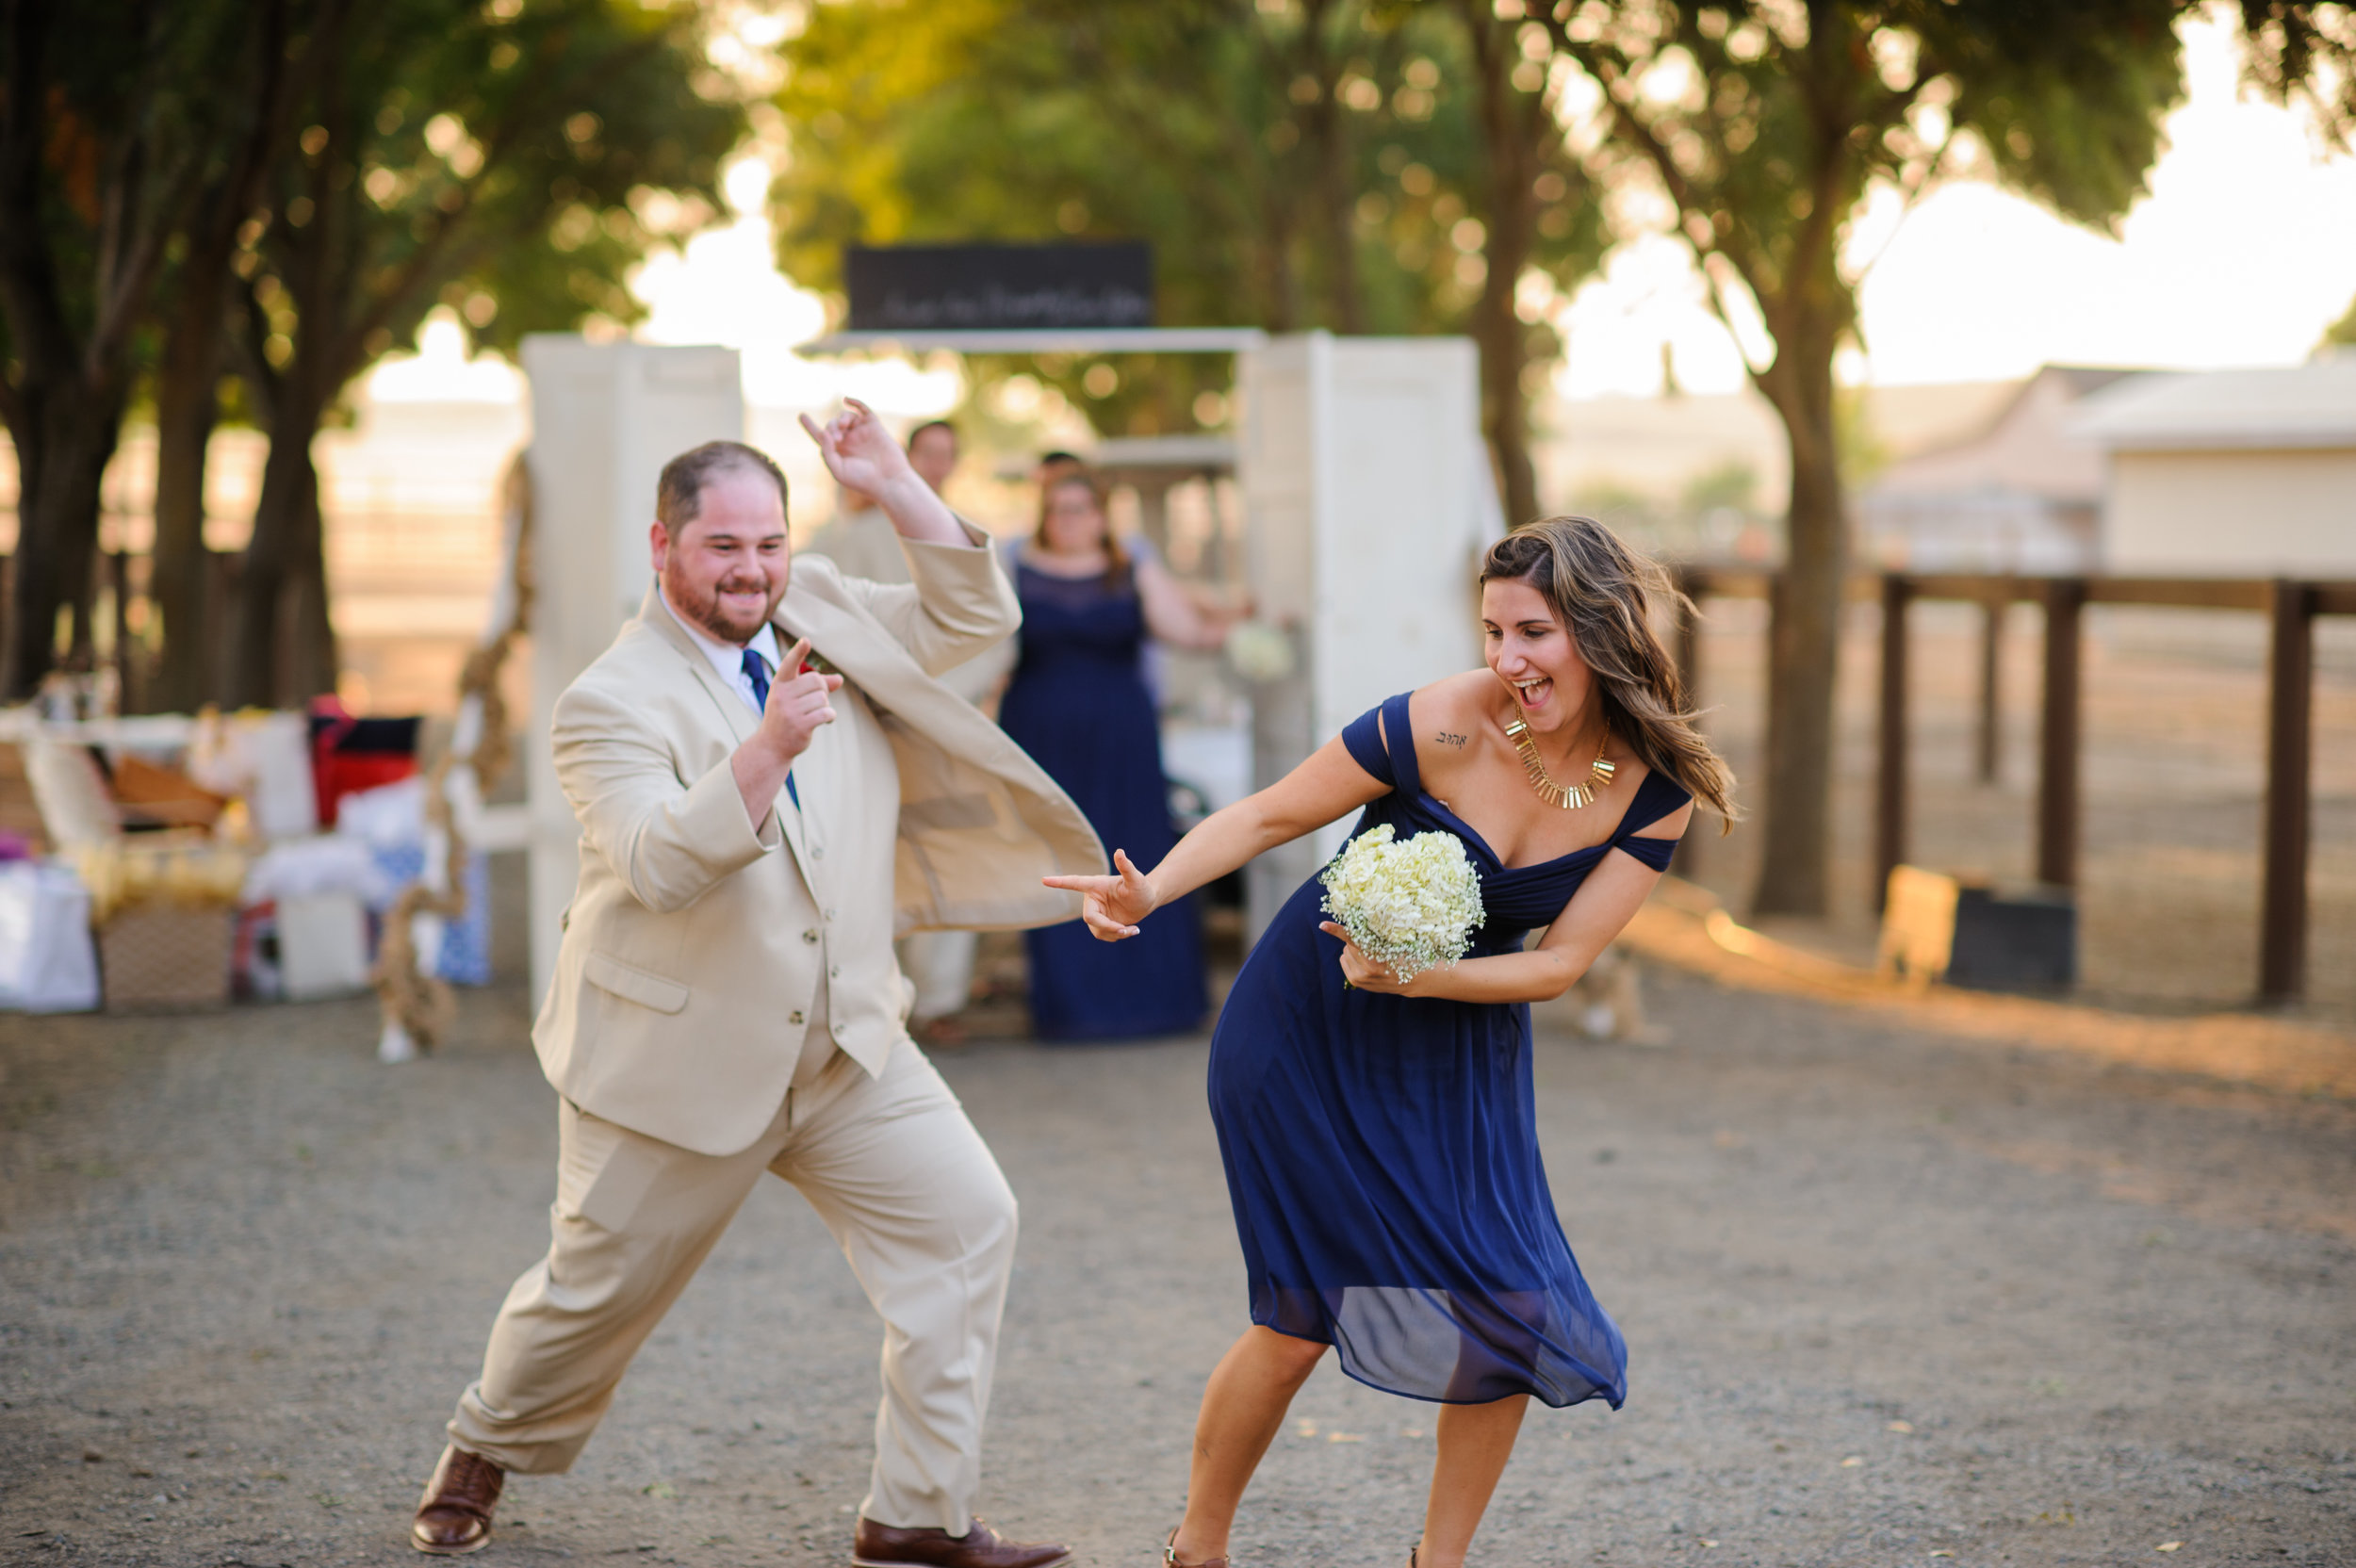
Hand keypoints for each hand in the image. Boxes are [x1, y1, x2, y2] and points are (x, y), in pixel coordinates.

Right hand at [755, 637, 843, 764]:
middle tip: (816, 701)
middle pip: (816, 681)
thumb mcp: (794, 698)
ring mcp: (790, 711)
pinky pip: (826, 713)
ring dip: (826, 706)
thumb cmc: (785, 716)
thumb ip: (815, 687)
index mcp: (779, 685)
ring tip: (818, 713)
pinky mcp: (800, 725)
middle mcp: (782, 696)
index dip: (798, 652)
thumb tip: (839, 679)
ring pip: (822, 698)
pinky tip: (826, 720)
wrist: (772, 745)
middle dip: (822, 690)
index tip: (806, 641)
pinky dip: (830, 716)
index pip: (789, 665)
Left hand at [800, 397, 918, 501]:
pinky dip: (855, 403)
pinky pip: (863, 410)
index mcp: (838, 452)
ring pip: (846, 416)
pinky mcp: (874, 427)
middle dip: (831, 428)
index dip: (810, 426)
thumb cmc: (863, 481)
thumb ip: (827, 452)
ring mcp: (862, 433)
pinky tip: (847, 400)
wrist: (889, 481)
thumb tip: (823, 432)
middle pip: (832, 425)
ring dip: (841, 419)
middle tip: (838, 439)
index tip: (801, 415)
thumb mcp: (838, 470)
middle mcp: (849, 441)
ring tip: (843, 427)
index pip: (821, 437)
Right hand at [1042, 848, 1158, 940]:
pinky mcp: (1101, 924)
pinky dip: (1117, 936)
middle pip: (1090, 918)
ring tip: (1133, 930)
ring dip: (1115, 933)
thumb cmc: (1141, 887)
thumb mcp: (1136, 878)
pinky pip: (1103, 935)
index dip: (1059, 882)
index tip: (1044, 880)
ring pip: (1097, 930)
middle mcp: (1093, 899)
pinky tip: (1130, 930)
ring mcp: (1096, 912)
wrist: (1147, 901)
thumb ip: (1127, 867)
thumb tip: (1119, 852)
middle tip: (1125, 929)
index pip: (1075, 883)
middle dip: (1107, 926)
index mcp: (1096, 885)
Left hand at [1318, 922, 1414, 993]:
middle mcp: (1364, 970)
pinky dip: (1351, 959)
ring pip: (1345, 952)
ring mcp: (1357, 977)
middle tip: (1373, 947)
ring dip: (1354, 951)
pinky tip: (1365, 964)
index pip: (1353, 940)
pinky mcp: (1354, 981)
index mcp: (1375, 959)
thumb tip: (1358, 926)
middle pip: (1349, 944)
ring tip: (1372, 958)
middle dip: (1358, 942)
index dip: (1337, 930)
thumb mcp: (1393, 944)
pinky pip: (1344, 960)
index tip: (1322, 925)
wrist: (1410, 981)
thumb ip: (1374, 938)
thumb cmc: (1404, 958)